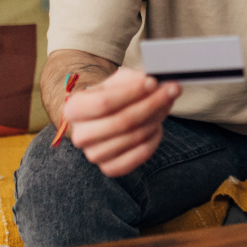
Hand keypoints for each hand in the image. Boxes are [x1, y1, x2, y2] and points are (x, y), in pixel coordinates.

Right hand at [63, 68, 181, 177]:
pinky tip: (157, 126)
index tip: (154, 82)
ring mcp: (94, 154)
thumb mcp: (119, 80)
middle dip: (152, 104)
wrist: (107, 116)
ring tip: (165, 104)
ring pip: (134, 137)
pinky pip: (139, 155)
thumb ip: (134, 79)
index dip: (132, 93)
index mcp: (74, 109)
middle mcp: (80, 135)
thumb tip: (153, 83)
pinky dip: (154, 140)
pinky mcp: (110, 167)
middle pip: (122, 121)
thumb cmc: (114, 95)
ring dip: (156, 119)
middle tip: (172, 90)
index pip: (104, 103)